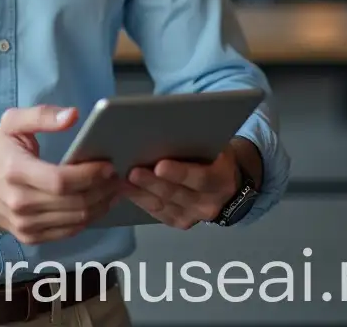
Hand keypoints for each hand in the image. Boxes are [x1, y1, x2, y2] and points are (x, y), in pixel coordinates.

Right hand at [0, 106, 119, 245]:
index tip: (109, 164)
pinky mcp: (30, 237)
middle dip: (103, 189)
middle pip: (74, 203)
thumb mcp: (12, 123)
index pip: (61, 180)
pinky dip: (89, 218)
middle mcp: (20, 202)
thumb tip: (74, 115)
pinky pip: (69, 231)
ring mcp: (25, 224)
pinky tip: (98, 203)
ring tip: (114, 189)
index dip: (89, 175)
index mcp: (16, 171)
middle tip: (119, 176)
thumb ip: (42, 115)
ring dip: (101, 205)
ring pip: (76, 220)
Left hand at [120, 146, 239, 229]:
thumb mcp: (214, 145)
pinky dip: (140, 200)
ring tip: (121, 180)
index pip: (201, 178)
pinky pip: (157, 213)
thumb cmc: (214, 155)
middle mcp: (209, 203)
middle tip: (132, 172)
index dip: (179, 173)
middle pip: (177, 194)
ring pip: (163, 205)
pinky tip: (126, 189)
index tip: (159, 165)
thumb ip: (197, 141)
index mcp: (221, 180)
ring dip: (140, 192)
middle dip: (152, 183)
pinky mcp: (180, 222)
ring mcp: (194, 216)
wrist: (225, 184)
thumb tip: (167, 125)